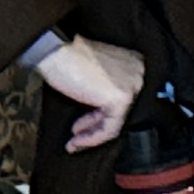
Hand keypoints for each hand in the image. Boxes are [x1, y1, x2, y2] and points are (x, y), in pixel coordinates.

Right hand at [32, 33, 147, 152]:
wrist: (56, 51)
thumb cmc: (67, 58)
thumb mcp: (93, 76)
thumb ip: (103, 92)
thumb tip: (100, 119)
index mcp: (132, 64)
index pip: (121, 100)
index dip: (100, 117)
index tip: (84, 127)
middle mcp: (138, 73)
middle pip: (119, 111)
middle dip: (95, 127)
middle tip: (77, 137)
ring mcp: (132, 85)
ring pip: (115, 121)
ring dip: (92, 136)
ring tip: (74, 142)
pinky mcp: (122, 97)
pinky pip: (110, 127)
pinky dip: (93, 138)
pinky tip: (77, 141)